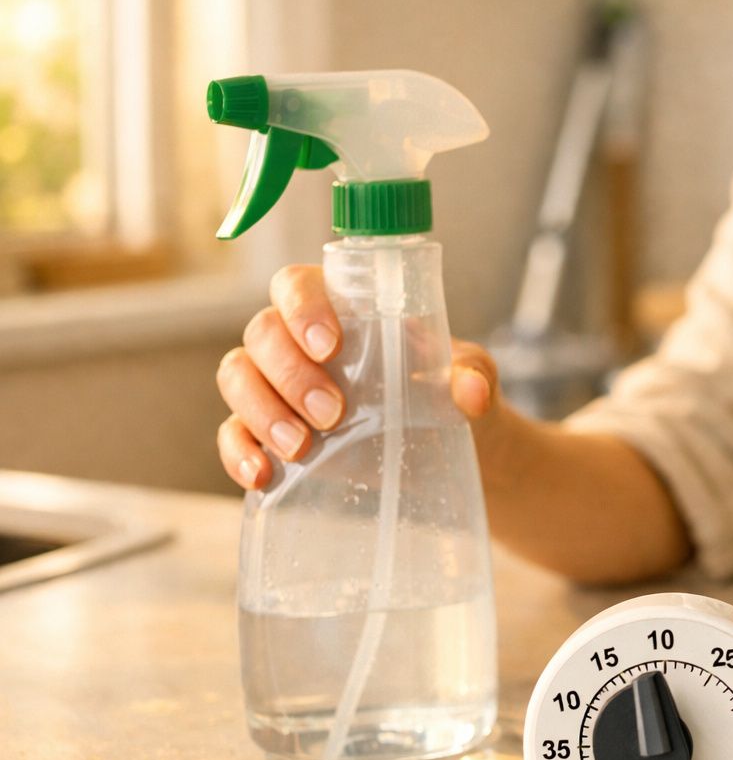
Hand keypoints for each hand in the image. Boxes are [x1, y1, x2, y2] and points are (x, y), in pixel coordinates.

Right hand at [216, 264, 502, 490]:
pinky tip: (261, 475)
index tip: (329, 345)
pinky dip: (238, 452)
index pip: (297, 285)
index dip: (302, 308)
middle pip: (262, 334)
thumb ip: (472, 373)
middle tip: (333, 413)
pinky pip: (233, 433)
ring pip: (237, 377)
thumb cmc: (450, 392)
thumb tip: (471, 391)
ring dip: (261, 412)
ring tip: (302, 448)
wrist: (450, 449)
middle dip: (290, 373)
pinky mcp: (269, 431)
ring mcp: (276, 385)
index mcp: (341, 306)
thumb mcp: (470, 376)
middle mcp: (297, 339)